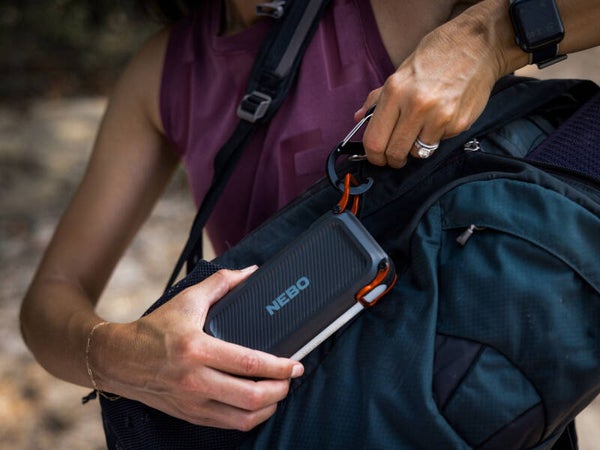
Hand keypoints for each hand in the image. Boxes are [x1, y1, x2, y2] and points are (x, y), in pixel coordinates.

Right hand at [95, 267, 303, 430]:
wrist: (117, 360)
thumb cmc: (153, 330)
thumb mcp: (187, 299)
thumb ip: (221, 283)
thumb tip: (250, 272)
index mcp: (196, 349)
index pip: (248, 363)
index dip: (279, 366)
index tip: (295, 363)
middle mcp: (195, 380)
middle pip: (251, 396)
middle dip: (281, 389)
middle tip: (292, 377)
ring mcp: (192, 402)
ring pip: (243, 418)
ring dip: (269, 407)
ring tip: (278, 391)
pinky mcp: (190, 415)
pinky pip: (228, 425)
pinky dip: (250, 418)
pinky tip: (258, 405)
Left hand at [355, 13, 501, 167]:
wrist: (476, 46)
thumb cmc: (434, 58)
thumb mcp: (400, 74)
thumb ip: (378, 99)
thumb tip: (359, 117)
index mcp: (395, 92)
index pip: (374, 140)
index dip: (373, 156)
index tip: (377, 158)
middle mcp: (416, 105)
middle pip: (394, 153)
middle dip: (392, 160)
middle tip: (395, 157)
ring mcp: (439, 117)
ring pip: (417, 153)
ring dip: (415, 149)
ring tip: (419, 132)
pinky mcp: (458, 124)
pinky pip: (439, 143)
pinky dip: (436, 138)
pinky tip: (441, 119)